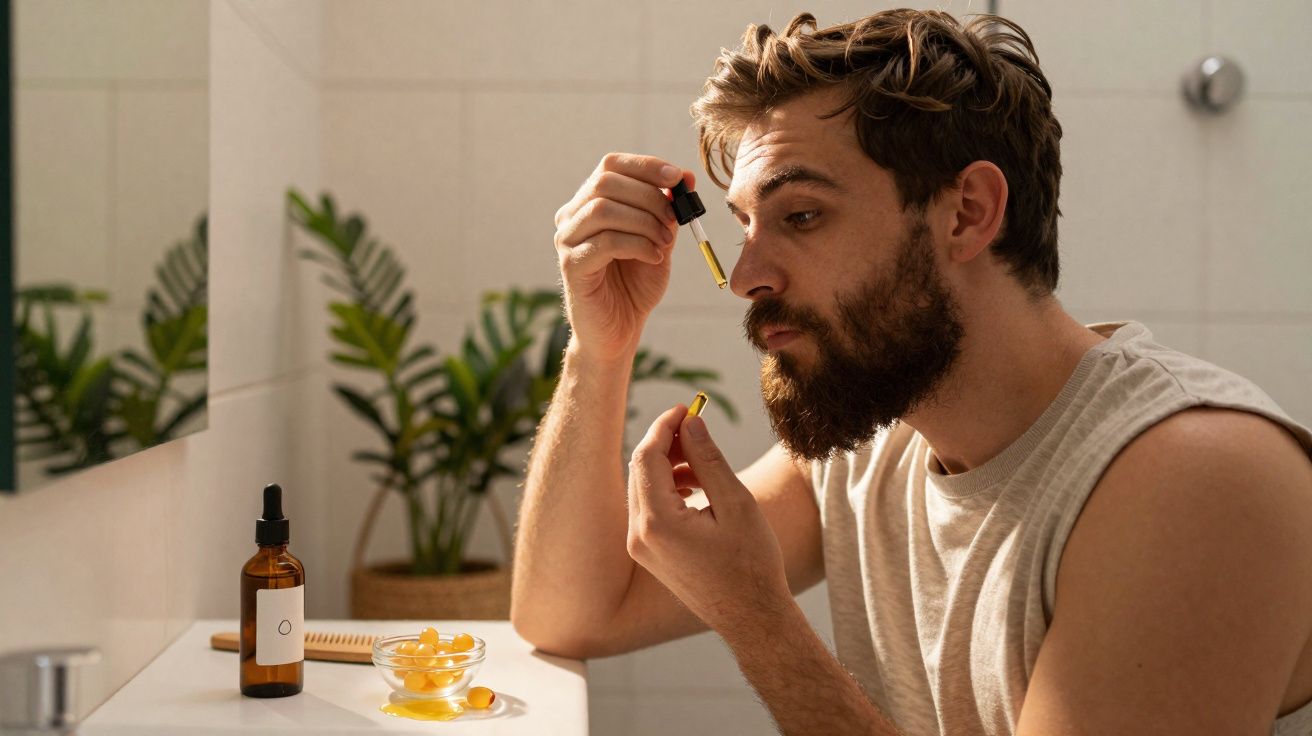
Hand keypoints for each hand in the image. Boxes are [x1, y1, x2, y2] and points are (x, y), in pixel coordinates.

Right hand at [554, 153, 689, 360]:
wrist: (619, 331)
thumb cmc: (635, 285)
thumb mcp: (659, 240)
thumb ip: (667, 210)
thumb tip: (685, 175)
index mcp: (589, 203)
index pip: (611, 165)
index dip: (645, 165)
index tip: (676, 177)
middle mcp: (571, 217)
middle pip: (606, 182)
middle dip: (649, 196)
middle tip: (674, 219)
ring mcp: (567, 240)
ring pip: (603, 209)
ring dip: (644, 222)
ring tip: (665, 244)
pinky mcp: (571, 265)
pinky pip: (605, 242)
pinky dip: (637, 244)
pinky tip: (654, 257)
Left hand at [626, 405, 791, 631]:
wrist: (751, 618)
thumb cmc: (751, 564)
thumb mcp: (736, 503)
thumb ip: (709, 459)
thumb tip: (691, 422)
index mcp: (658, 523)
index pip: (647, 456)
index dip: (665, 426)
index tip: (688, 408)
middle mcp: (639, 535)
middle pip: (640, 469)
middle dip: (666, 442)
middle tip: (697, 428)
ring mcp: (640, 547)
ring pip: (642, 487)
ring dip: (668, 465)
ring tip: (702, 462)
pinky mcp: (648, 554)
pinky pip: (648, 508)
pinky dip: (667, 489)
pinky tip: (696, 487)